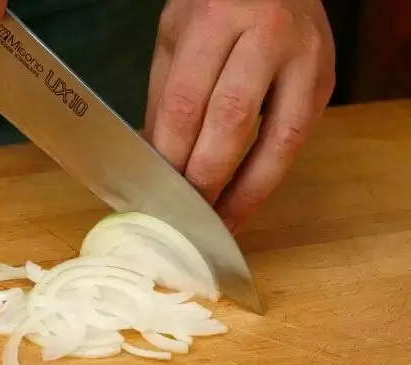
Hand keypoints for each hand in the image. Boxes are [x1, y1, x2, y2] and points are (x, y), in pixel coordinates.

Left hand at [145, 0, 334, 233]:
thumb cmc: (215, 6)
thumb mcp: (175, 36)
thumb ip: (167, 94)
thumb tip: (160, 159)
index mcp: (216, 19)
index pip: (187, 102)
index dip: (173, 153)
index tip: (159, 190)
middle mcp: (267, 36)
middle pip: (232, 122)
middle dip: (207, 178)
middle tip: (187, 214)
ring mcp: (306, 60)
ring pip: (278, 141)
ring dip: (247, 192)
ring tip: (222, 223)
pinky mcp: (325, 83)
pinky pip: (297, 141)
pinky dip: (270, 177)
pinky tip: (248, 199)